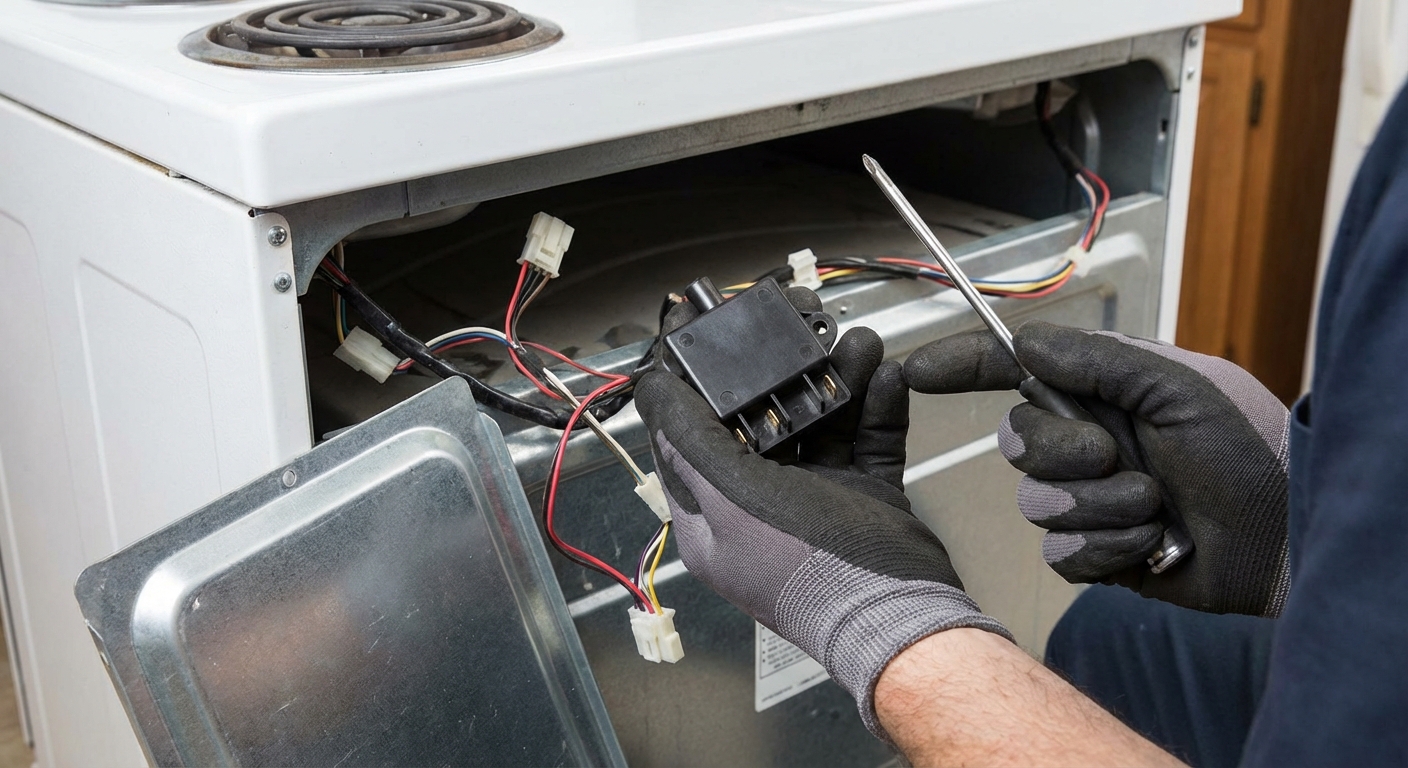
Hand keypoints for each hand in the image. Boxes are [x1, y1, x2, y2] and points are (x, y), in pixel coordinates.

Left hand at [634, 289, 1009, 736]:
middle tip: (795, 323)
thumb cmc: (811, 570)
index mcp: (713, 516)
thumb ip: (691, 443)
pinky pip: (866, 438)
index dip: (692, 381)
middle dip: (780, 369)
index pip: (687, 435)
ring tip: (857, 342)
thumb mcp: (736, 500)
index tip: (703, 330)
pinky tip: (887, 375)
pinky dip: (877, 405)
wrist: (904, 620)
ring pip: (817, 421)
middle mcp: (759, 505)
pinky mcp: (864, 498)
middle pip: (758, 419)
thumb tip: (649, 391)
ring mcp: (815, 501)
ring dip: (837, 378)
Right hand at [904, 321, 1289, 616]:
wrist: (1287, 538)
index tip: (916, 369)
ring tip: (1156, 508)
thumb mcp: (1178, 388)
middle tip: (1116, 456)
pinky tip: (1154, 544)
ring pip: (1037, 505)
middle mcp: (1087, 443)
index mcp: (1100, 394)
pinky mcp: (1097, 553)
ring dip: (1100, 507)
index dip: (963, 366)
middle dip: (1064, 453)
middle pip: (1017, 443)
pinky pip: (1062, 555)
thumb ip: (1098, 362)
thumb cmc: (1247, 450)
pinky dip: (1108, 548)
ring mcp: (1089, 500)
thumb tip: (1026, 343)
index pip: (1013, 373)